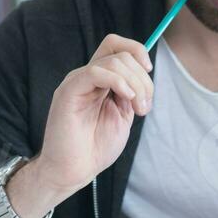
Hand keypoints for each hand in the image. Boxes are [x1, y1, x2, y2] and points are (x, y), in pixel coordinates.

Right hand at [33, 33, 154, 199]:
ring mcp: (77, 82)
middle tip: (144, 106)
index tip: (149, 71)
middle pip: (120, 53)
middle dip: (142, 77)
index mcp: (100, 80)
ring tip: (138, 109)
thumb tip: (144, 73)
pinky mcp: (69, 91)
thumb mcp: (122, 115)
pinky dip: (118, 81)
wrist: (75, 170)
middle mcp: (87, 76)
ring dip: (135, 84)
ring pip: (113, 61)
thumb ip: (131, 92)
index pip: (117, 46)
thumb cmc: (96, 147)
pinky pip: (95, 72)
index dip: (137, 51)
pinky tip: (126, 97)